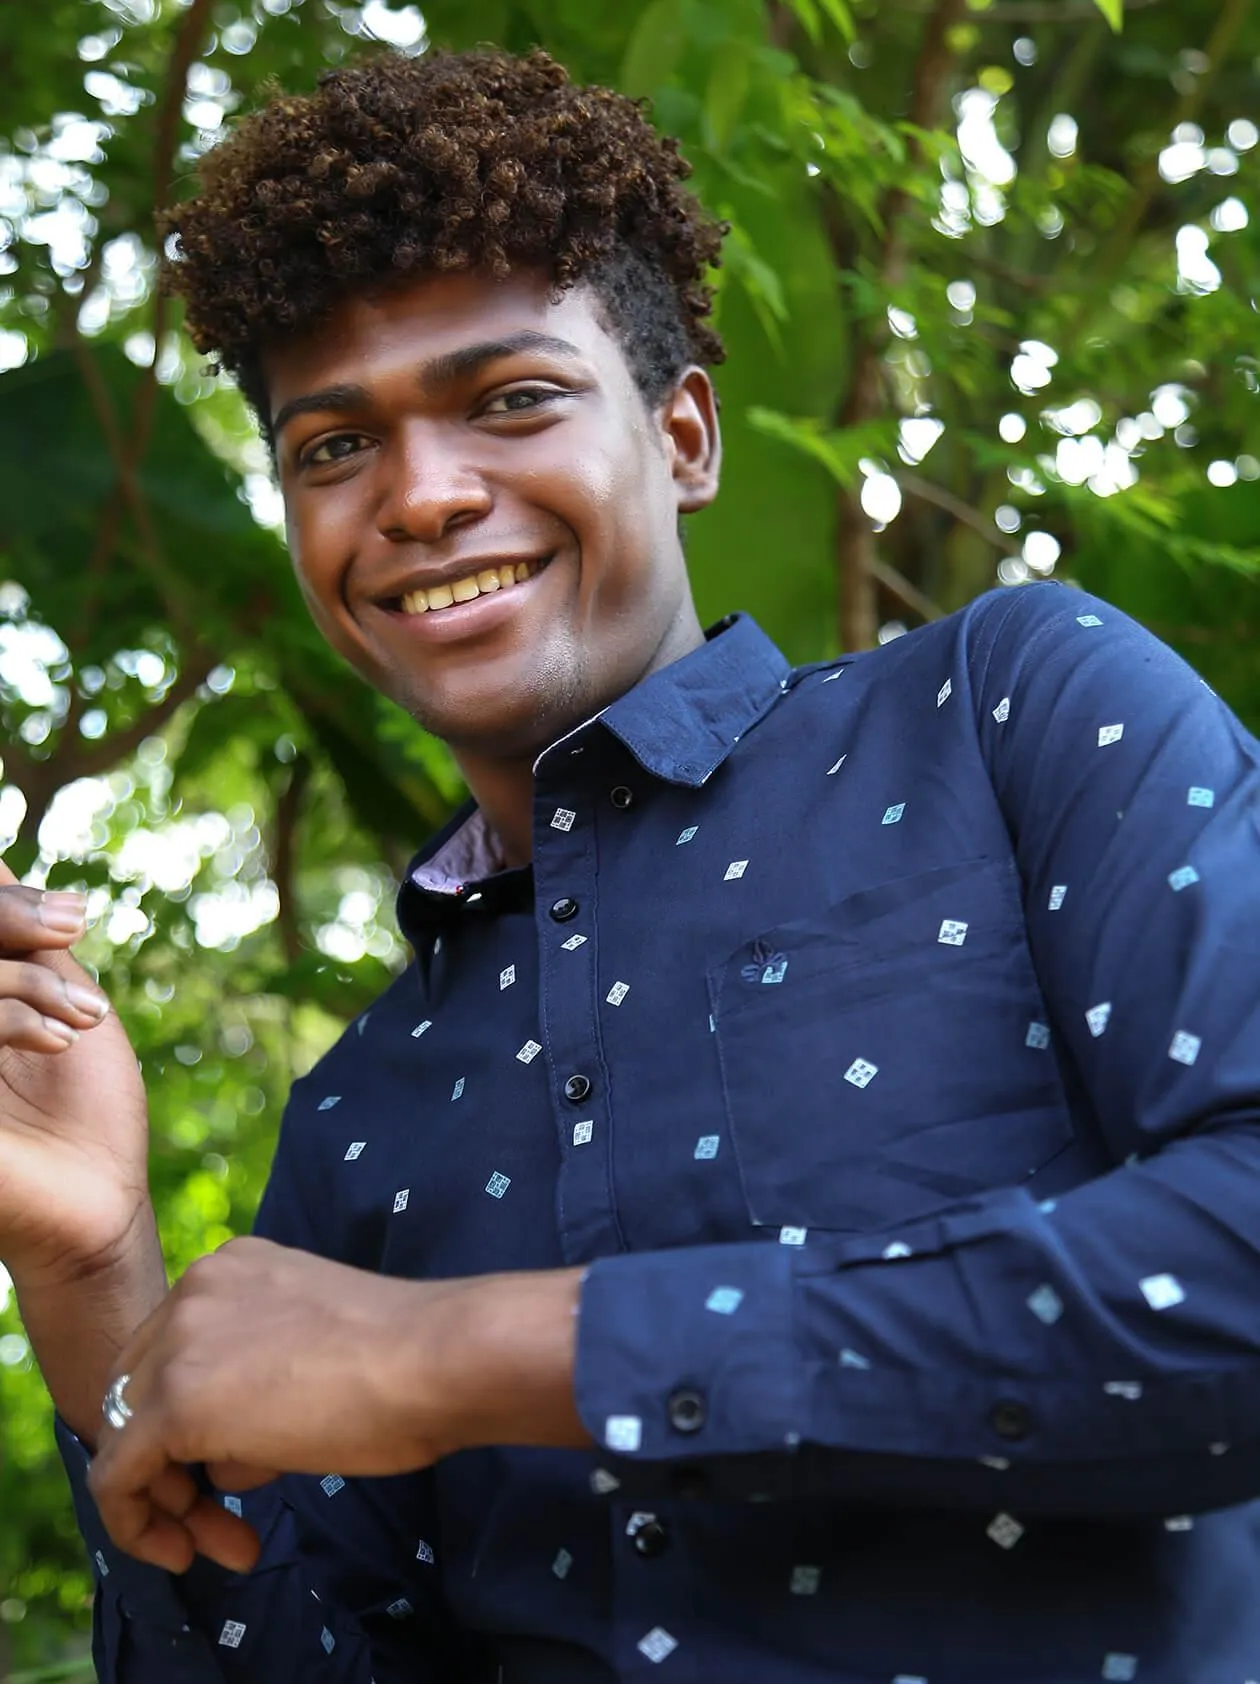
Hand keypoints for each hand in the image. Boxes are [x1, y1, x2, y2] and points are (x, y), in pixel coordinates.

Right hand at [0, 860, 150, 1285]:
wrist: (97, 1201)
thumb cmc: (84, 1106)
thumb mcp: (61, 998)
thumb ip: (22, 933)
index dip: (6, 903)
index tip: (71, 918)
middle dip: (10, 918)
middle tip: (73, 929)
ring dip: (29, 978)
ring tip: (84, 1016)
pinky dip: (14, 1014)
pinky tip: (61, 1040)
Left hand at [89, 1239, 586, 1572]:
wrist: (434, 1359)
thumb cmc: (405, 1358)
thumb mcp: (311, 1343)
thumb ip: (259, 1371)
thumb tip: (228, 1448)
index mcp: (231, 1267)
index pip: (175, 1352)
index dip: (191, 1423)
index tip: (237, 1474)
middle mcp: (193, 1288)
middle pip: (140, 1392)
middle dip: (172, 1463)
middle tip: (223, 1515)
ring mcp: (178, 1342)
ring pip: (129, 1436)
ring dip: (168, 1499)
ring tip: (226, 1542)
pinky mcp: (173, 1405)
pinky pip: (116, 1479)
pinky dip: (137, 1524)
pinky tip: (185, 1552)